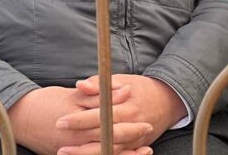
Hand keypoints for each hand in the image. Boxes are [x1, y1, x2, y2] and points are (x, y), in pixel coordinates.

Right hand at [7, 84, 151, 154]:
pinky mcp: (68, 154)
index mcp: (79, 125)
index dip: (131, 127)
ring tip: (143, 150)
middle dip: (132, 140)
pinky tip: (124, 154)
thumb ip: (99, 94)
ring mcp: (72, 150)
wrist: (21, 117)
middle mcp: (76, 141)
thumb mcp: (74, 95)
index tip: (146, 123)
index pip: (111, 129)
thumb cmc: (47, 102)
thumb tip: (125, 90)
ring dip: (125, 154)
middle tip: (148, 132)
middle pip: (110, 144)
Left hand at [56, 74, 187, 154]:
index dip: (80, 119)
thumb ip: (101, 83)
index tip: (62, 120)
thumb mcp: (123, 80)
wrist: (167, 102)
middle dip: (79, 142)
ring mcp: (134, 140)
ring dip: (85, 154)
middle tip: (60, 143)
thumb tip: (81, 85)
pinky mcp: (133, 147)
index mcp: (127, 107)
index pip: (100, 115)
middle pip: (103, 137)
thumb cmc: (141, 89)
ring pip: (108, 151)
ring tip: (64, 151)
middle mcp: (131, 125)